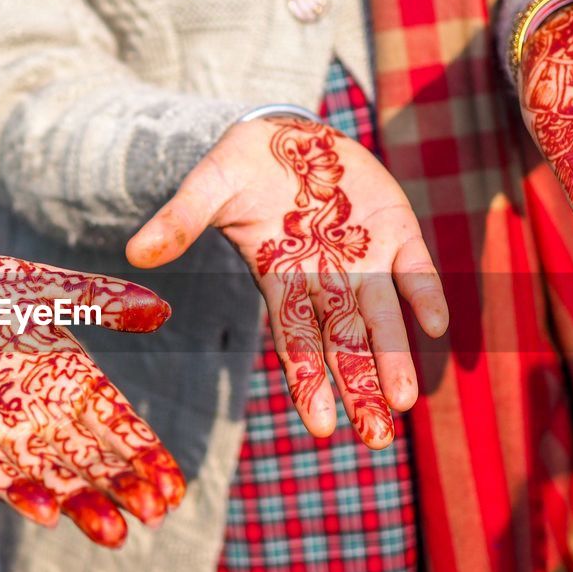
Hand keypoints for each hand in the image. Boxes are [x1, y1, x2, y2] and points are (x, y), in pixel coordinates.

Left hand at [0, 255, 182, 547]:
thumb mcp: (37, 287)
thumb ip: (94, 298)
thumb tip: (162, 311)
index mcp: (69, 376)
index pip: (118, 423)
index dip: (146, 454)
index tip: (174, 488)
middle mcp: (40, 411)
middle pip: (91, 457)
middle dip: (123, 488)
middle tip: (154, 517)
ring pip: (49, 474)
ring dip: (80, 504)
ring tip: (112, 533)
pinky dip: (17, 490)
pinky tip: (45, 515)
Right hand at [127, 117, 448, 448]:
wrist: (288, 133)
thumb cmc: (241, 168)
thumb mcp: (207, 187)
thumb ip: (179, 221)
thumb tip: (134, 255)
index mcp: (280, 281)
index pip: (295, 343)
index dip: (308, 383)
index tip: (322, 427)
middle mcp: (325, 282)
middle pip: (344, 345)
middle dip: (360, 388)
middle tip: (376, 438)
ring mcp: (363, 259)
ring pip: (382, 319)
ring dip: (395, 358)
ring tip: (405, 403)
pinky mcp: (394, 230)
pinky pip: (414, 268)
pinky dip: (424, 295)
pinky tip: (438, 325)